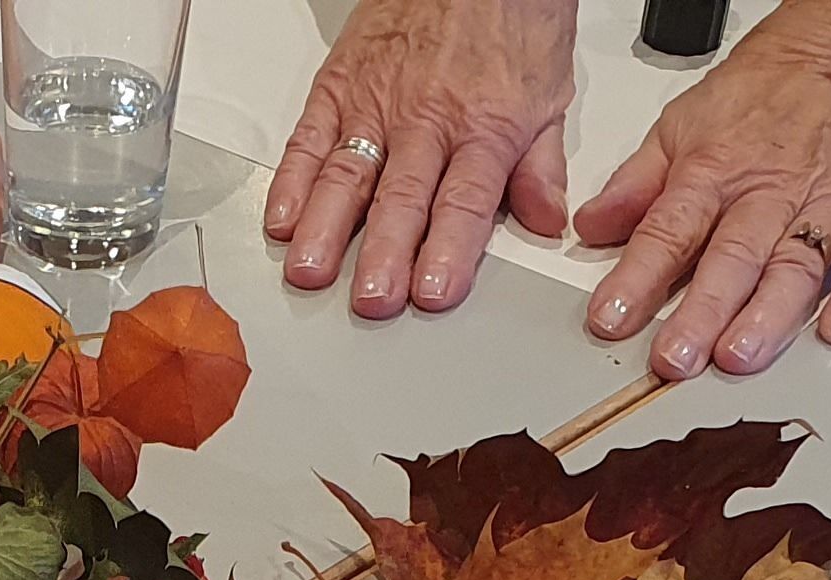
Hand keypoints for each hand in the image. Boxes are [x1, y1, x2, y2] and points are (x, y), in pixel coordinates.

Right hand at [263, 0, 572, 319]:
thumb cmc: (511, 15)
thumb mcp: (549, 88)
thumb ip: (540, 164)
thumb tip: (545, 221)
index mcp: (484, 126)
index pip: (464, 201)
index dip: (448, 250)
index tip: (432, 293)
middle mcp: (426, 118)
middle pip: (403, 196)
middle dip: (384, 253)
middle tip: (370, 299)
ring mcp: (376, 102)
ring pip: (348, 174)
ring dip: (326, 228)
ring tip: (310, 271)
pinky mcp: (339, 85)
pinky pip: (309, 138)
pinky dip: (292, 180)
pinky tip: (281, 219)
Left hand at [576, 0, 830, 376]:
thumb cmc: (771, 88)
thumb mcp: (684, 121)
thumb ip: (637, 183)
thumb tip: (592, 227)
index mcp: (716, 171)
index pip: (668, 230)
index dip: (636, 277)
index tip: (610, 319)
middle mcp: (771, 192)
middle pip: (732, 258)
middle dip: (701, 312)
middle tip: (675, 359)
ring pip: (796, 267)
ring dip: (768, 316)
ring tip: (740, 355)